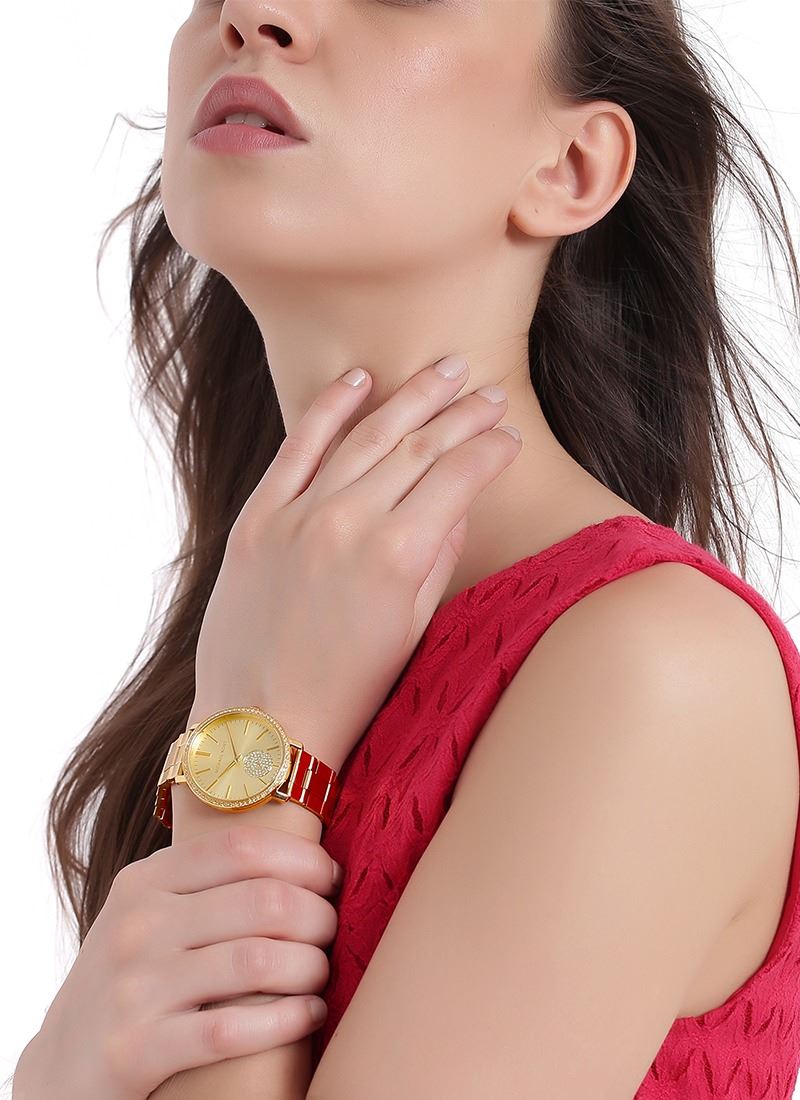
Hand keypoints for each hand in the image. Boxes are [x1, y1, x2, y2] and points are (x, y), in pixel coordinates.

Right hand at [13, 825, 339, 1099]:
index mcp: (144, 881)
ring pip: (258, 960)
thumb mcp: (151, 914)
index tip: (329, 878)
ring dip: (310, 966)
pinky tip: (308, 1014)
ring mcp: (135, 988)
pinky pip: (234, 1029)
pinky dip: (288, 1019)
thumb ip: (209, 882)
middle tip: (329, 931)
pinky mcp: (136, 1050)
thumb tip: (306, 856)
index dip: (301, 858)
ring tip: (320, 974)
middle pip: (263, 900)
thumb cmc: (132, 978)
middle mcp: (138, 925)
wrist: (61, 1068)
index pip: (241, 846)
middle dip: (317, 916)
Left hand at [189, 356, 520, 767]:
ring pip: (365, 435)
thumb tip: (458, 501)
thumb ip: (439, 556)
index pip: (458, 478)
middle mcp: (348, 524)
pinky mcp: (256, 519)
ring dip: (409, 398)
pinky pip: (297, 447)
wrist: (264, 727)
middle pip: (418, 446)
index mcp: (397, 557)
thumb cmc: (350, 692)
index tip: (511, 435)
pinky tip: (359, 380)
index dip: (491, 451)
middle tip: (491, 391)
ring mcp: (297, 516)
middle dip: (462, 414)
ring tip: (444, 370)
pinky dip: (329, 409)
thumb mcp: (413, 630)